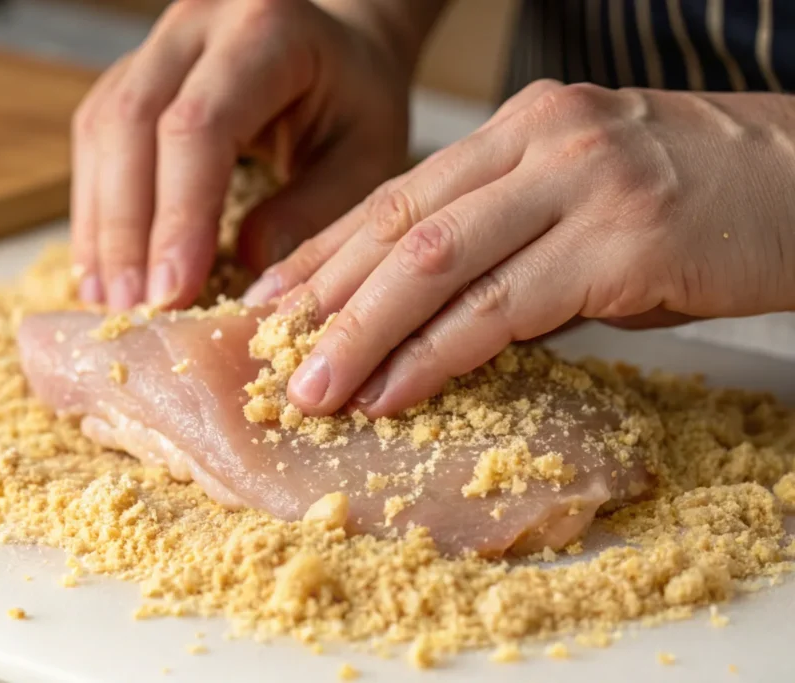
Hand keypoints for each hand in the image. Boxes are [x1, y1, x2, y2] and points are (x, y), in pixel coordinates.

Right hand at [72, 0, 431, 309]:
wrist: (340, 48)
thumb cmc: (358, 104)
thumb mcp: (366, 158)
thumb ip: (314, 210)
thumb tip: (247, 270)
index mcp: (266, 31)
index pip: (199, 127)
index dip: (178, 215)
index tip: (172, 292)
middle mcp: (198, 23)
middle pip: (131, 123)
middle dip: (126, 228)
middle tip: (129, 309)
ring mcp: (158, 44)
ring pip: (101, 128)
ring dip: (101, 222)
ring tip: (108, 300)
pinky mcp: (134, 73)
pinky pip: (96, 135)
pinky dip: (96, 206)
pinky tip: (102, 264)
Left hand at [260, 80, 794, 417]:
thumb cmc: (704, 201)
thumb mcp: (589, 206)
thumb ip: (510, 251)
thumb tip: (436, 324)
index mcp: (522, 128)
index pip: (397, 194)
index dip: (327, 251)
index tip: (275, 300)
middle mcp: (540, 141)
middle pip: (399, 224)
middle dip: (326, 295)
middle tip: (272, 350)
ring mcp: (579, 185)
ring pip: (435, 263)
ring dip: (364, 333)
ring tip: (314, 389)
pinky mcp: (622, 241)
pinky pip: (502, 307)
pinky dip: (437, 354)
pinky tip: (394, 390)